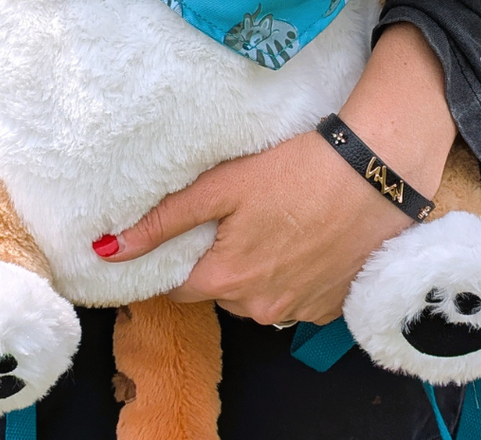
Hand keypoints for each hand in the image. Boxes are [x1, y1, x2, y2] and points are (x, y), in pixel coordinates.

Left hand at [96, 23, 456, 325]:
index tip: (188, 233)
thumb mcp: (222, 185)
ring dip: (258, 269)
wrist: (375, 172)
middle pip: (220, 290)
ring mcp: (300, 311)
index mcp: (226, 280)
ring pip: (259, 296)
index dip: (178, 258)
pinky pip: (296, 297)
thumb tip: (105, 249)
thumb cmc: (296, 170)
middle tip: (239, 215)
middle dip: (221, 260)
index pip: (177, 287)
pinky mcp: (333, 305)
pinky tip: (305, 237)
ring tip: (275, 221)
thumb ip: (163, 220)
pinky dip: (294, 274)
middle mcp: (260, 308)